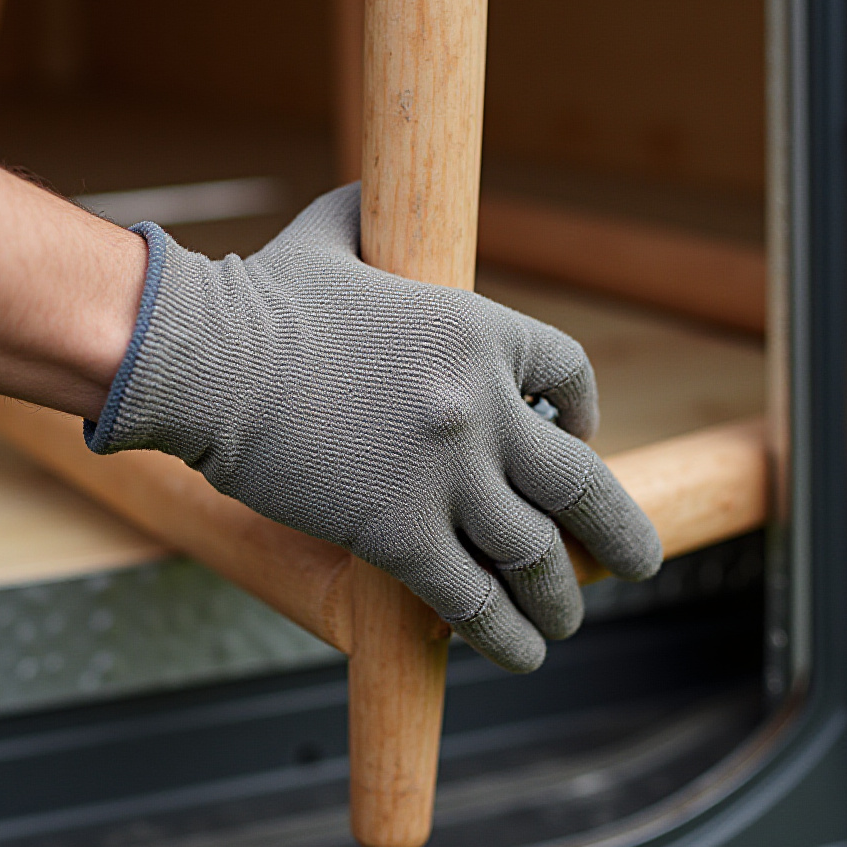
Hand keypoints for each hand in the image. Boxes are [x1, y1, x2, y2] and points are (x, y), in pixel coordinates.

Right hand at [86, 184, 660, 671]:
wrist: (206, 361)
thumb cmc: (256, 301)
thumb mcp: (328, 236)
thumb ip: (364, 217)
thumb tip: (367, 192)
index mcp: (477, 331)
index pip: (567, 375)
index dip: (582, 412)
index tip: (579, 438)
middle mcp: (480, 407)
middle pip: (579, 482)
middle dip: (618, 532)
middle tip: (640, 560)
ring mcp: (446, 475)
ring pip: (533, 553)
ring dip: (560, 597)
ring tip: (565, 622)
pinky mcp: (398, 534)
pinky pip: (473, 599)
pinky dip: (505, 634)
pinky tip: (520, 654)